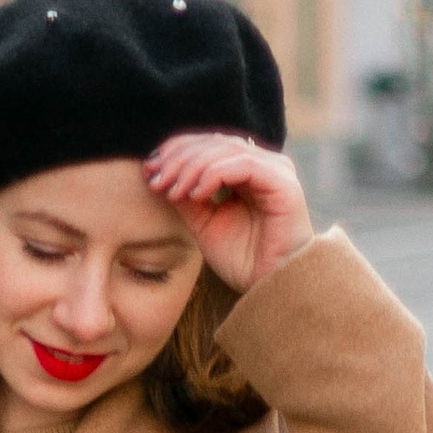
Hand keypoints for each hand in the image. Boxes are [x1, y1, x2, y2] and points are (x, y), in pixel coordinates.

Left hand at [142, 132, 313, 291]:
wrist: (270, 290)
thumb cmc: (244, 262)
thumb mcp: (205, 226)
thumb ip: (187, 199)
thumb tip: (160, 176)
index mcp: (247, 171)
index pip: (209, 145)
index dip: (177, 150)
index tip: (149, 169)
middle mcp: (263, 165)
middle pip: (214, 142)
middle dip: (179, 157)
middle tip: (155, 177)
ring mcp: (276, 171)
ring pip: (226, 149)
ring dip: (192, 167)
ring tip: (172, 189)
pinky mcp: (283, 183)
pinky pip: (243, 165)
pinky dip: (214, 174)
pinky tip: (196, 193)